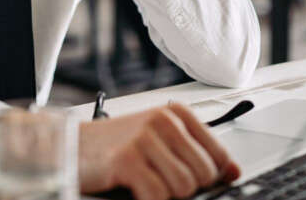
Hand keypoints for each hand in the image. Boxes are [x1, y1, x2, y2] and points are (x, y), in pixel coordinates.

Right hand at [79, 104, 239, 199]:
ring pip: (184, 187)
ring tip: (148, 184)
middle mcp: (165, 121)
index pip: (219, 154)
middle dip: (187, 188)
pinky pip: (158, 195)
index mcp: (178, 114)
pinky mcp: (127, 159)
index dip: (212, 177)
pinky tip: (136, 191)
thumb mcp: (162, 141)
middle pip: (204, 174)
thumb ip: (197, 153)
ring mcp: (146, 138)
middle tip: (162, 183)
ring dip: (166, 194)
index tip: (198, 184)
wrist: (71, 145)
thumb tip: (234, 172)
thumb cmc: (117, 145)